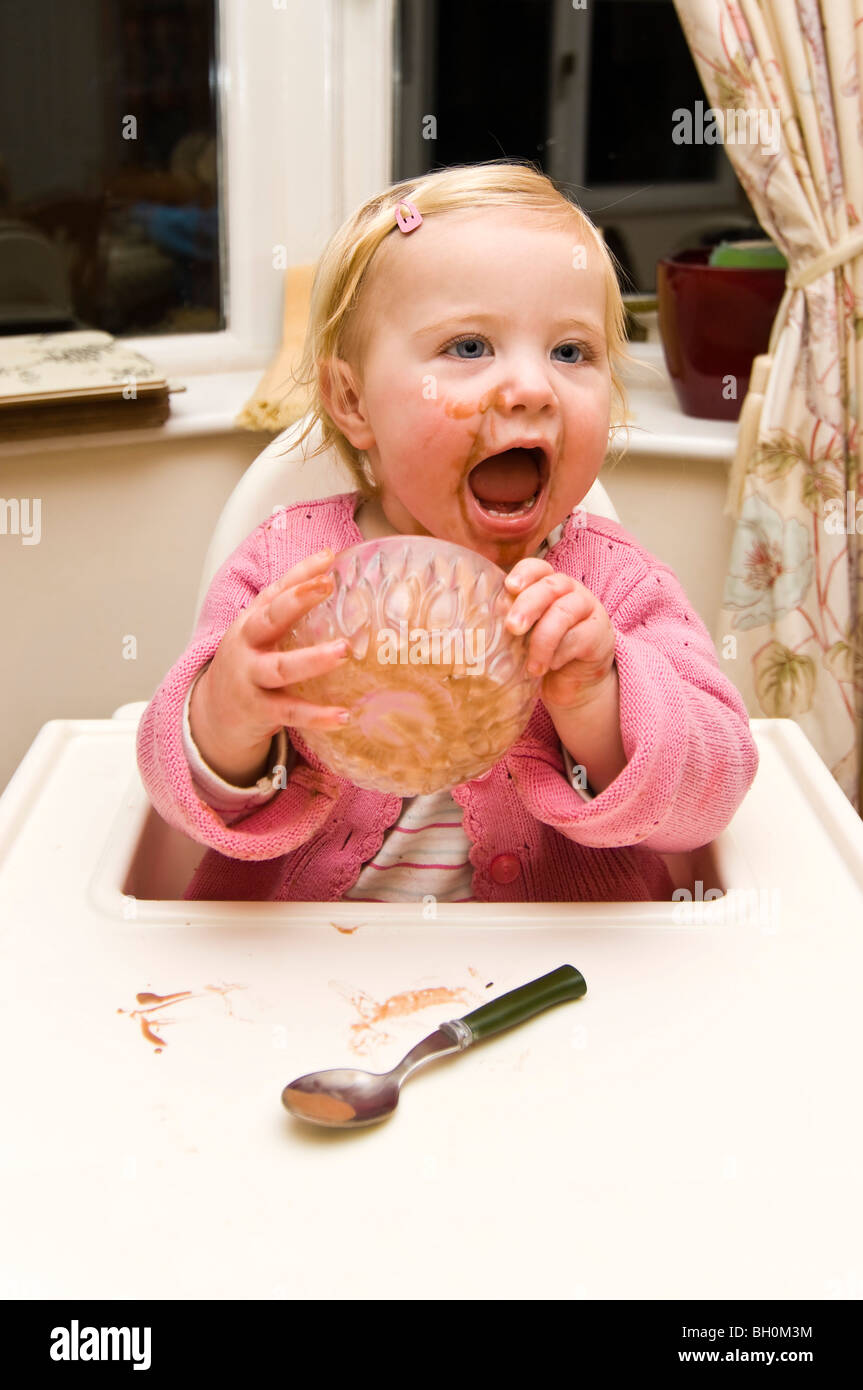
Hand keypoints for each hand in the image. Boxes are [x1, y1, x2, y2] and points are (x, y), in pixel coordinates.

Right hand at [189, 548, 352, 783]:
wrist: (214, 714)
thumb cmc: (249, 664)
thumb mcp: (261, 633)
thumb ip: (290, 607)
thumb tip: (332, 569)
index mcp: (252, 622)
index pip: (275, 591)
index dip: (300, 574)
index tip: (327, 558)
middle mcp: (248, 646)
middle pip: (269, 619)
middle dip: (297, 601)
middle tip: (327, 586)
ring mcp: (251, 679)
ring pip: (281, 668)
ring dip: (313, 659)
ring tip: (344, 651)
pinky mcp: (260, 711)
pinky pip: (290, 712)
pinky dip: (317, 715)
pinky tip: (344, 716)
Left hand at [504, 558, 616, 711]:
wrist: (574, 682)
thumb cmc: (542, 653)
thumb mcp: (523, 637)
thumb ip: (509, 624)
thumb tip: (475, 627)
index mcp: (546, 586)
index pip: (537, 568)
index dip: (524, 573)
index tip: (509, 586)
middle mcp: (569, 591)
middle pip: (549, 587)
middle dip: (528, 605)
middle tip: (512, 627)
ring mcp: (588, 609)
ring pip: (563, 613)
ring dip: (542, 639)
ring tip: (531, 666)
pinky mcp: (600, 633)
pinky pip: (579, 637)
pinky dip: (560, 653)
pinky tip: (549, 667)